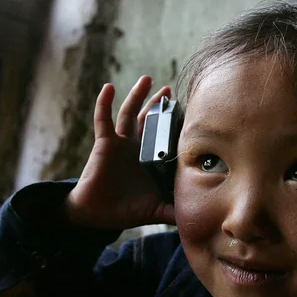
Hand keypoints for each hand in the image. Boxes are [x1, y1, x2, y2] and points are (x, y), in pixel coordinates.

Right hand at [64, 76, 175, 229]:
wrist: (95, 215)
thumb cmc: (124, 211)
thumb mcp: (156, 211)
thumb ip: (175, 212)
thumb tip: (200, 218)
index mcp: (150, 160)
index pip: (166, 137)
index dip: (175, 125)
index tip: (190, 110)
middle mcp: (137, 148)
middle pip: (149, 120)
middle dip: (158, 104)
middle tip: (170, 90)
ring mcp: (120, 143)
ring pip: (129, 113)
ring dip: (137, 95)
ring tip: (147, 79)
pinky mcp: (104, 143)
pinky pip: (103, 119)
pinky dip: (104, 103)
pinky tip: (108, 87)